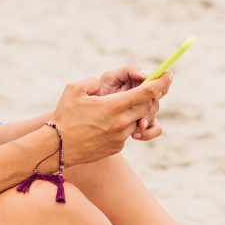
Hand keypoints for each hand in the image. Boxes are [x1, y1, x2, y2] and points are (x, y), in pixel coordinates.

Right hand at [48, 74, 171, 163]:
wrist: (56, 148)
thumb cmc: (64, 116)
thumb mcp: (74, 89)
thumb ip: (93, 81)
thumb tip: (102, 85)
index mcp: (114, 106)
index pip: (146, 92)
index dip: (160, 83)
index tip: (168, 76)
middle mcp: (122, 122)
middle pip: (148, 106)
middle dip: (151, 97)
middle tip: (150, 88)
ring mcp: (121, 138)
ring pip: (139, 121)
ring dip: (137, 112)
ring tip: (122, 106)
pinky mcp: (117, 148)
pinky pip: (128, 133)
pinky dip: (124, 125)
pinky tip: (108, 122)